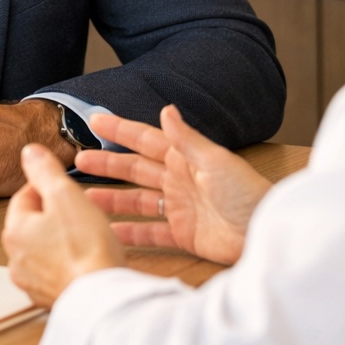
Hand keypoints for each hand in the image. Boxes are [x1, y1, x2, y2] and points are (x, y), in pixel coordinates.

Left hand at [2, 144, 125, 306]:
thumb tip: (29, 153)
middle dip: (56, 214)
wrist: (103, 298)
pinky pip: (56, 270)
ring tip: (88, 236)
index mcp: (14, 231)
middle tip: (82, 212)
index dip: (49, 186)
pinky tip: (87, 259)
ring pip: (45, 248)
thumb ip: (44, 171)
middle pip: (33, 223)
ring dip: (62, 239)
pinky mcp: (50, 297)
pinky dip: (68, 262)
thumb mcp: (66, 195)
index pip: (24, 195)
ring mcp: (32, 282)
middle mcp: (16, 259)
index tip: (68, 187)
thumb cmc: (87, 248)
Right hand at [76, 104, 270, 264]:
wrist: (267, 232)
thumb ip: (187, 139)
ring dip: (113, 198)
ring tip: (85, 198)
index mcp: (186, 158)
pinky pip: (151, 233)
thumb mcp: (216, 162)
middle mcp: (180, 180)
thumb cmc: (248, 194)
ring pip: (138, 200)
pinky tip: (110, 232)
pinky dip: (131, 233)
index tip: (96, 120)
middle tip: (78, 160)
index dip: (121, 130)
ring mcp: (181, 208)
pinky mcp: (184, 235)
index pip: (147, 140)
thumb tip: (166, 110)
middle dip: (108, 164)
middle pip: (136, 169)